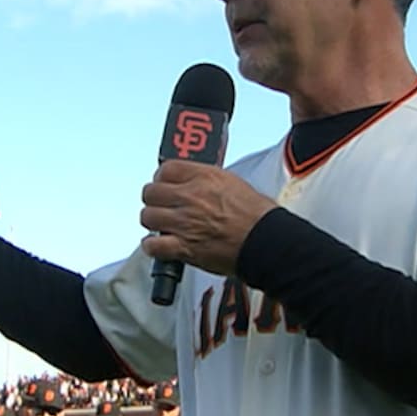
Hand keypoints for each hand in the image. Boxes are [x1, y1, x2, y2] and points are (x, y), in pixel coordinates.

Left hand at [139, 161, 277, 277]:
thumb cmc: (260, 217)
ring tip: (161, 225)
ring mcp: (185, 223)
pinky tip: (158, 245)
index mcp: (205, 177)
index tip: (165, 182)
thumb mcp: (235, 183)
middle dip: (154, 199)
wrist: (269, 242)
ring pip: (148, 217)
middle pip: (151, 192)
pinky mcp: (185, 247)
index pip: (167, 168)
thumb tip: (197, 183)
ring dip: (153, 221)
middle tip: (161, 204)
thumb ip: (209, 181)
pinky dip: (152, 247)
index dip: (163, 177)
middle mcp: (191, 197)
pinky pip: (153, 246)